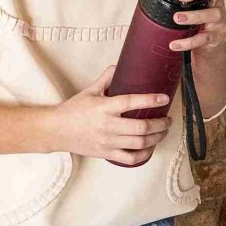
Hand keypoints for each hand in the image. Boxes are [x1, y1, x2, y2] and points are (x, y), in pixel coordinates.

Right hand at [49, 65, 172, 165]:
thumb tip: (119, 66)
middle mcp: (108, 126)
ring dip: (156, 138)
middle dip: (160, 124)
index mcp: (104, 107)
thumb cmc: (74, 109)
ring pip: (139, 144)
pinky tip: (150, 148)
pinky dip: (144, 155)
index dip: (150, 100)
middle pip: (141, 128)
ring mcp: (108, 142)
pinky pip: (130, 159)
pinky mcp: (107, 154)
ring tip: (163, 131)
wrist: (57, 131)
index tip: (164, 98)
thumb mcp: (89, 90)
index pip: (131, 102)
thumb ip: (106, 78)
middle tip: (168, 119)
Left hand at [167, 0, 225, 53]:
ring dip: (193, 16)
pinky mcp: (216, 36)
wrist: (208, 46)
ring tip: (177, 18)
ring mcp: (219, 18)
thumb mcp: (186, 0)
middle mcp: (216, 0)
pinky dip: (188, 42)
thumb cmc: (195, 16)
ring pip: (211, 14)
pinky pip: (203, 38)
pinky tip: (174, 44)